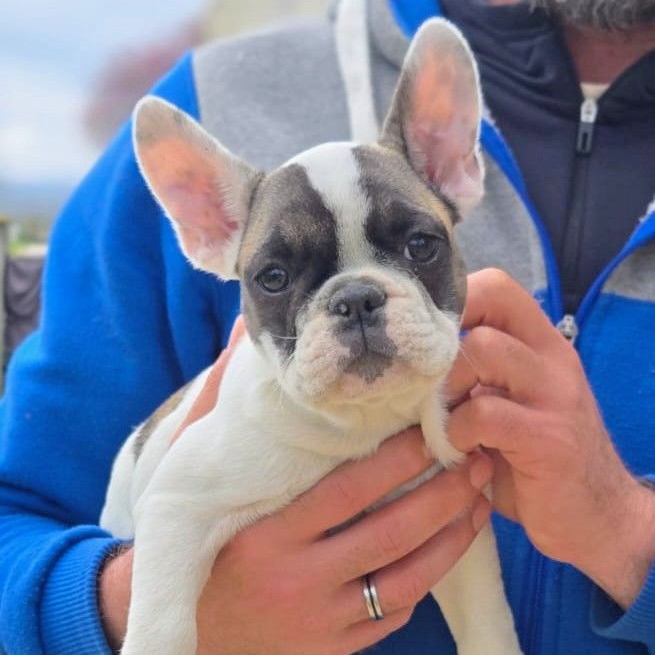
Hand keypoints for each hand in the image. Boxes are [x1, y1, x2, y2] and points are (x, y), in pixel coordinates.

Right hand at [100, 340, 493, 652]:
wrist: (187, 629)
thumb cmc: (198, 537)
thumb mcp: (196, 472)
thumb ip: (219, 403)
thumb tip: (243, 332)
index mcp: (267, 533)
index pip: (349, 489)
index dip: (398, 459)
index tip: (430, 429)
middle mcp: (297, 580)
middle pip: (390, 532)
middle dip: (444, 495)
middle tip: (476, 461)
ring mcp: (319, 621)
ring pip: (406, 577)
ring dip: (453, 538)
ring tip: (480, 501)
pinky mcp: (333, 649)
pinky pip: (394, 614)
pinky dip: (427, 577)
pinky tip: (448, 547)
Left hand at [446, 268, 654, 607]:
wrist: (596, 516)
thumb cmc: (534, 457)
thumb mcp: (507, 404)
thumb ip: (474, 377)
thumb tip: (406, 360)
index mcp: (541, 345)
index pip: (496, 286)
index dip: (452, 299)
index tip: (422, 338)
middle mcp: (552, 358)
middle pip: (489, 300)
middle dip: (444, 336)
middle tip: (428, 379)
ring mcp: (555, 395)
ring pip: (483, 349)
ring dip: (446, 384)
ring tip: (443, 417)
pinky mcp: (549, 439)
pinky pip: (485, 413)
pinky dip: (458, 430)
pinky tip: (461, 449)